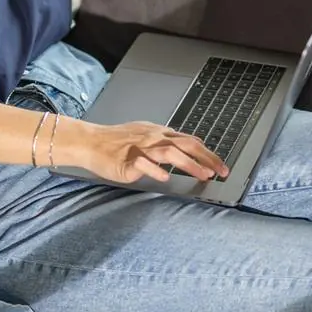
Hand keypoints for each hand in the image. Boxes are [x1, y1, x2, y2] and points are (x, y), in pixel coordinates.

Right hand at [68, 120, 227, 185]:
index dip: (208, 153)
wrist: (90, 142)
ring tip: (203, 175)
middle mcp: (153, 138)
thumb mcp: (146, 134)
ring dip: (189, 164)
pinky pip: (143, 164)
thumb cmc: (116, 141)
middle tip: (221, 171)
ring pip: (169, 152)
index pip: (190, 141)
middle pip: (186, 145)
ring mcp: (140, 149)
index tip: (221, 165)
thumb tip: (190, 144)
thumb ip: (167, 141)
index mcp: (159, 133)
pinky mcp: (126, 161)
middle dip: (207, 158)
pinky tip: (165, 178)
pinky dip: (155, 170)